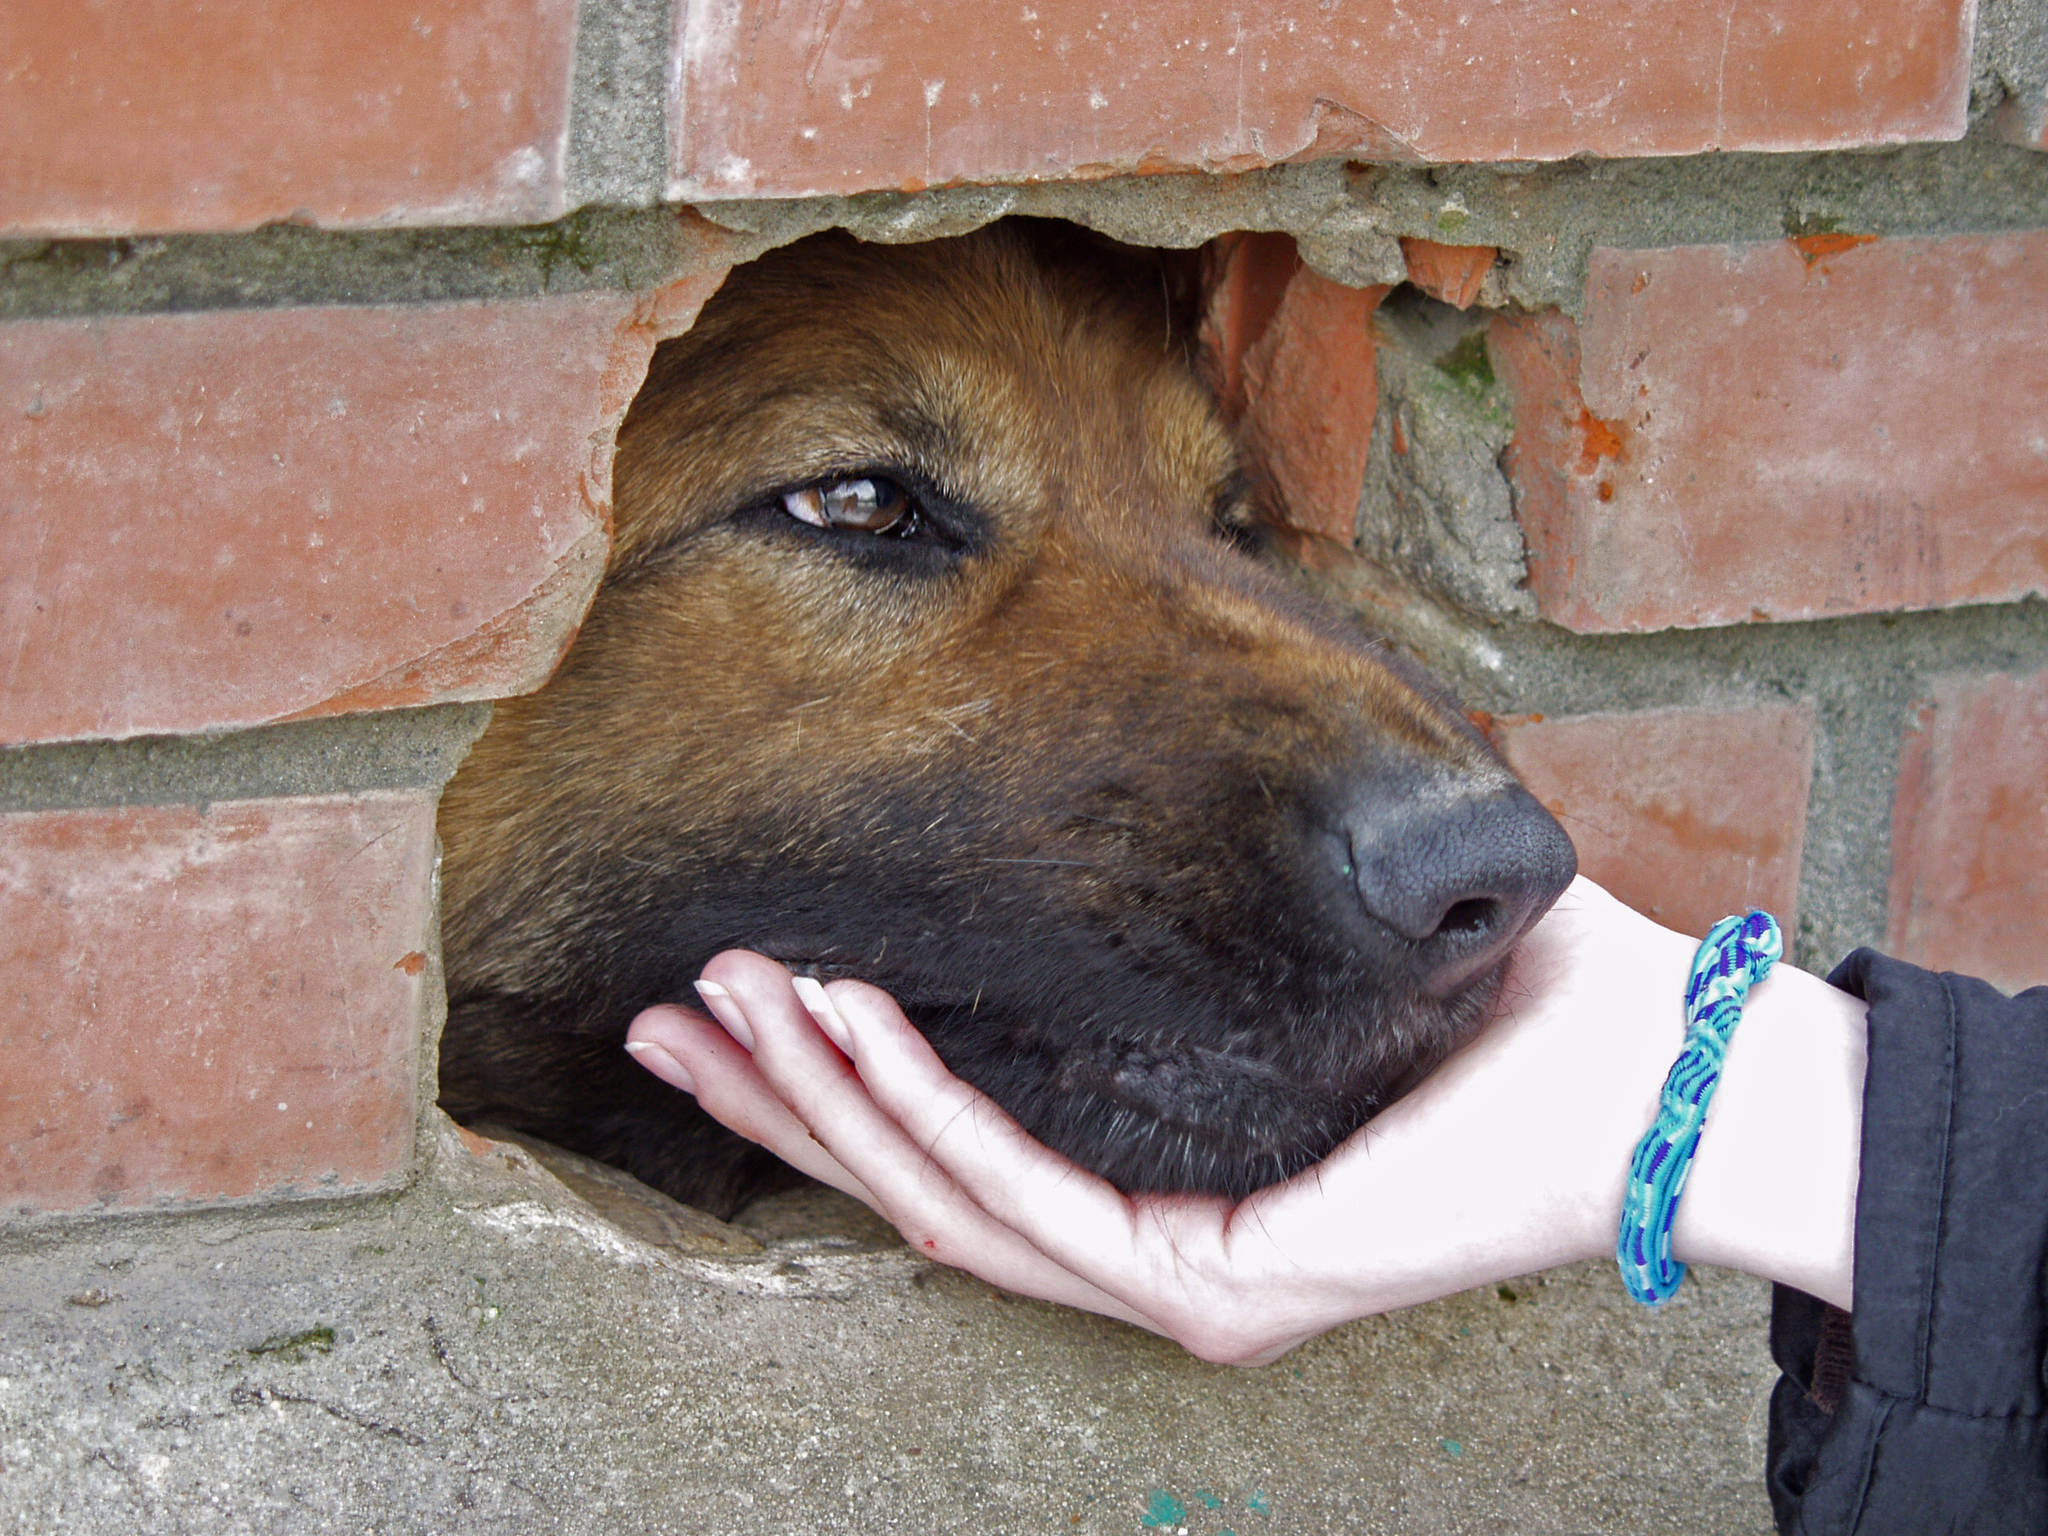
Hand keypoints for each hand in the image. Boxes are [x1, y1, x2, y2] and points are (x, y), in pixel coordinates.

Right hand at [625, 877, 1864, 1361]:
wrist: (1656, 1077)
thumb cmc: (1503, 1010)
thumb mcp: (1314, 955)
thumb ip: (1206, 921)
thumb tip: (1128, 803)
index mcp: (1173, 1189)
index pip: (966, 1146)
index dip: (835, 1080)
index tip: (742, 991)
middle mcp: (1158, 1257)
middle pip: (915, 1185)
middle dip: (776, 1097)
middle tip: (661, 1012)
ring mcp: (1180, 1286)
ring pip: (943, 1194)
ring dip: (816, 1091)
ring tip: (716, 998)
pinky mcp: (1212, 1286)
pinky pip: (1027, 1190)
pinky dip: (919, 1101)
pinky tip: (839, 1021)